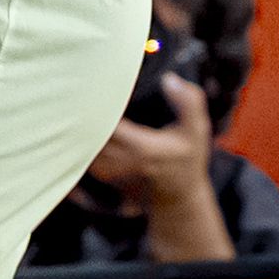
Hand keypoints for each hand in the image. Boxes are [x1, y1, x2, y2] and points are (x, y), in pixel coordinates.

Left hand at [85, 76, 217, 206]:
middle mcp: (119, 161)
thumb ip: (188, 102)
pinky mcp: (103, 174)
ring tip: (83, 98)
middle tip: (83, 83)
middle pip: (88, 130)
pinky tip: (87, 118)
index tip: (96, 80)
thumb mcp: (197, 131)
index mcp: (140, 147)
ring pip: (81, 142)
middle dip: (84, 107)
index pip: (107, 120)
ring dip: (81, 121)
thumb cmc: (187, 161)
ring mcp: (109, 170)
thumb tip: (168, 78)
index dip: (99, 100)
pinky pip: (82, 152)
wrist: (178, 200)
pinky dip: (81, 135)